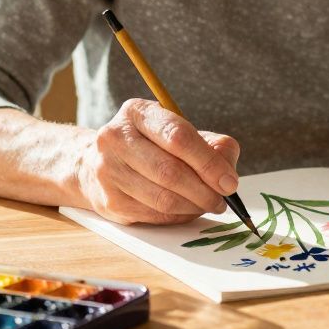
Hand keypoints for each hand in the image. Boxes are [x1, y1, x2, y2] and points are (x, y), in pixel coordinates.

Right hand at [74, 98, 240, 224]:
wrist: (98, 163)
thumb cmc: (150, 145)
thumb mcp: (180, 131)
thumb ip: (212, 144)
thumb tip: (228, 173)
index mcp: (137, 113)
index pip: (178, 137)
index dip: (209, 162)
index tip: (230, 181)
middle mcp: (116, 138)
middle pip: (170, 171)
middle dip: (204, 190)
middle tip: (223, 199)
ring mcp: (109, 171)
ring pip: (163, 198)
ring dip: (194, 206)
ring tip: (208, 204)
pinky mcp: (110, 201)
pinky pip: (154, 215)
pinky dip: (179, 216)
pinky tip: (187, 209)